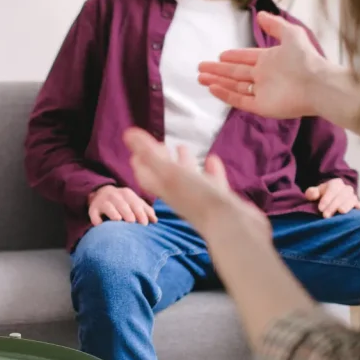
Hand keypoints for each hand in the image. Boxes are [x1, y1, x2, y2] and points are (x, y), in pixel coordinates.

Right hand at [88, 185, 157, 225]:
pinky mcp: (92, 209)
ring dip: (113, 213)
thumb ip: (145, 210)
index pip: (135, 203)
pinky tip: (100, 225)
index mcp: (127, 194)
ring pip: (108, 207)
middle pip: (122, 205)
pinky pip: (93, 214)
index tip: (145, 224)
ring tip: (118, 220)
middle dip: (128, 213)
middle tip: (132, 223)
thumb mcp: (134, 202)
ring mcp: (102, 202)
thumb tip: (155, 220)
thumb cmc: (123, 201)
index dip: (140, 213)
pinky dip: (96, 220)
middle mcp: (114, 196)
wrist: (100, 193)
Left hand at [123, 128, 270, 244]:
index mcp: (165, 189)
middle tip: (160, 144)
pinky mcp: (219, 200)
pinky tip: (212, 159)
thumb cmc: (197, 198)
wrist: (231, 226)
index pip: (145, 174)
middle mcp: (180, 194)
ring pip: (189, 177)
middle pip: (165, 175)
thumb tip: (127, 133)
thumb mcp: (169, 172)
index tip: (135, 148)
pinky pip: (212, 181)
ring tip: (182, 147)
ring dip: (184, 162)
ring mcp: (200, 198)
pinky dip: (210, 170)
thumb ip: (149, 154)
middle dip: (161, 159)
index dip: (139, 161)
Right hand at [196, 12, 329, 118]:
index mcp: (270, 60)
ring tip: (201, 78)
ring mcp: (261, 92)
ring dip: (217, 82)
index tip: (220, 55)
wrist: (317, 84)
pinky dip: (225, 95)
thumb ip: (275, 25)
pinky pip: (239, 100)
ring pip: (234, 86)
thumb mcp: (292, 34)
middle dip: (218, 70)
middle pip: (236, 73)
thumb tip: (261, 14)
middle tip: (201, 67)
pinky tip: (212, 88)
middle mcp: (264, 76)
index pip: (247, 58)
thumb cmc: (306, 59)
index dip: (233, 56)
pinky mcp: (260, 106)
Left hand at [305, 178, 359, 217]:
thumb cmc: (321, 197)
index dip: (327, 198)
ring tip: (341, 212)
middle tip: (326, 215)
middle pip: (342, 195)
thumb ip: (311, 193)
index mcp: (335, 184)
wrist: (331, 200)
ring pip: (352, 199)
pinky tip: (359, 210)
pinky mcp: (359, 205)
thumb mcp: (314, 193)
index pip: (333, 189)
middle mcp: (346, 189)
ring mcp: (353, 197)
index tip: (320, 208)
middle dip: (334, 205)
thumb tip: (313, 194)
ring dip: (346, 206)